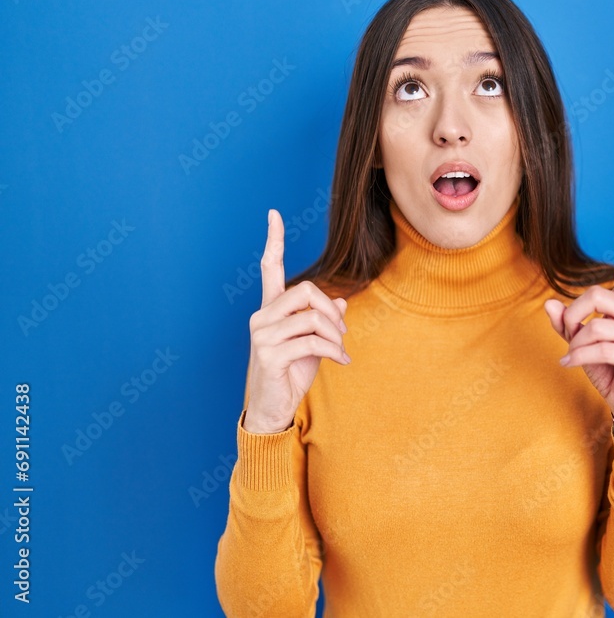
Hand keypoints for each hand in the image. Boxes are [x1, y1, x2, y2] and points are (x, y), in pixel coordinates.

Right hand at [243, 209, 349, 433]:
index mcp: (270, 309)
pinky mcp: (269, 355)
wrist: (273, 408)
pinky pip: (312, 342)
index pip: (269, 268)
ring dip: (335, 335)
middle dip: (331, 311)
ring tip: (340, 351)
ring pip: (312, 317)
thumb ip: (323, 321)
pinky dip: (334, 351)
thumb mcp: (313, 343)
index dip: (273, 240)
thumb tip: (341, 301)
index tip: (273, 213)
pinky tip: (341, 362)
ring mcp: (262, 335)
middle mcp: (262, 317)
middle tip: (342, 332)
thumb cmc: (291, 373)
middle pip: (306, 291)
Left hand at [543, 210, 613, 428]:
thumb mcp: (580, 347)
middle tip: (566, 335)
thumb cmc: (609, 373)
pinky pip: (602, 348)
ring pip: (597, 325)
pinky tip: (569, 364)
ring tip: (571, 356)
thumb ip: (566, 326)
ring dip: (575, 343)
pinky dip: (578, 357)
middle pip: (598, 295)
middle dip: (573, 314)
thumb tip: (550, 304)